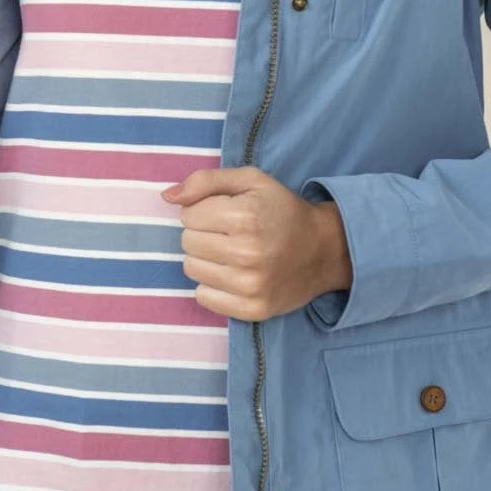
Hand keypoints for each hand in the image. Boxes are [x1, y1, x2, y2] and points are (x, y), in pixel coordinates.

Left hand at [160, 166, 351, 322]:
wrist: (323, 250)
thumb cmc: (281, 210)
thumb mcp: (250, 181)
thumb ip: (205, 181)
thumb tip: (167, 197)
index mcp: (245, 216)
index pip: (188, 215)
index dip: (202, 211)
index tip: (224, 213)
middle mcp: (246, 253)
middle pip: (187, 242)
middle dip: (202, 234)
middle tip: (229, 234)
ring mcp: (250, 285)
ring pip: (191, 269)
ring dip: (205, 259)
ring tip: (230, 254)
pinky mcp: (252, 309)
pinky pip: (203, 296)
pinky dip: (212, 285)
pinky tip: (232, 275)